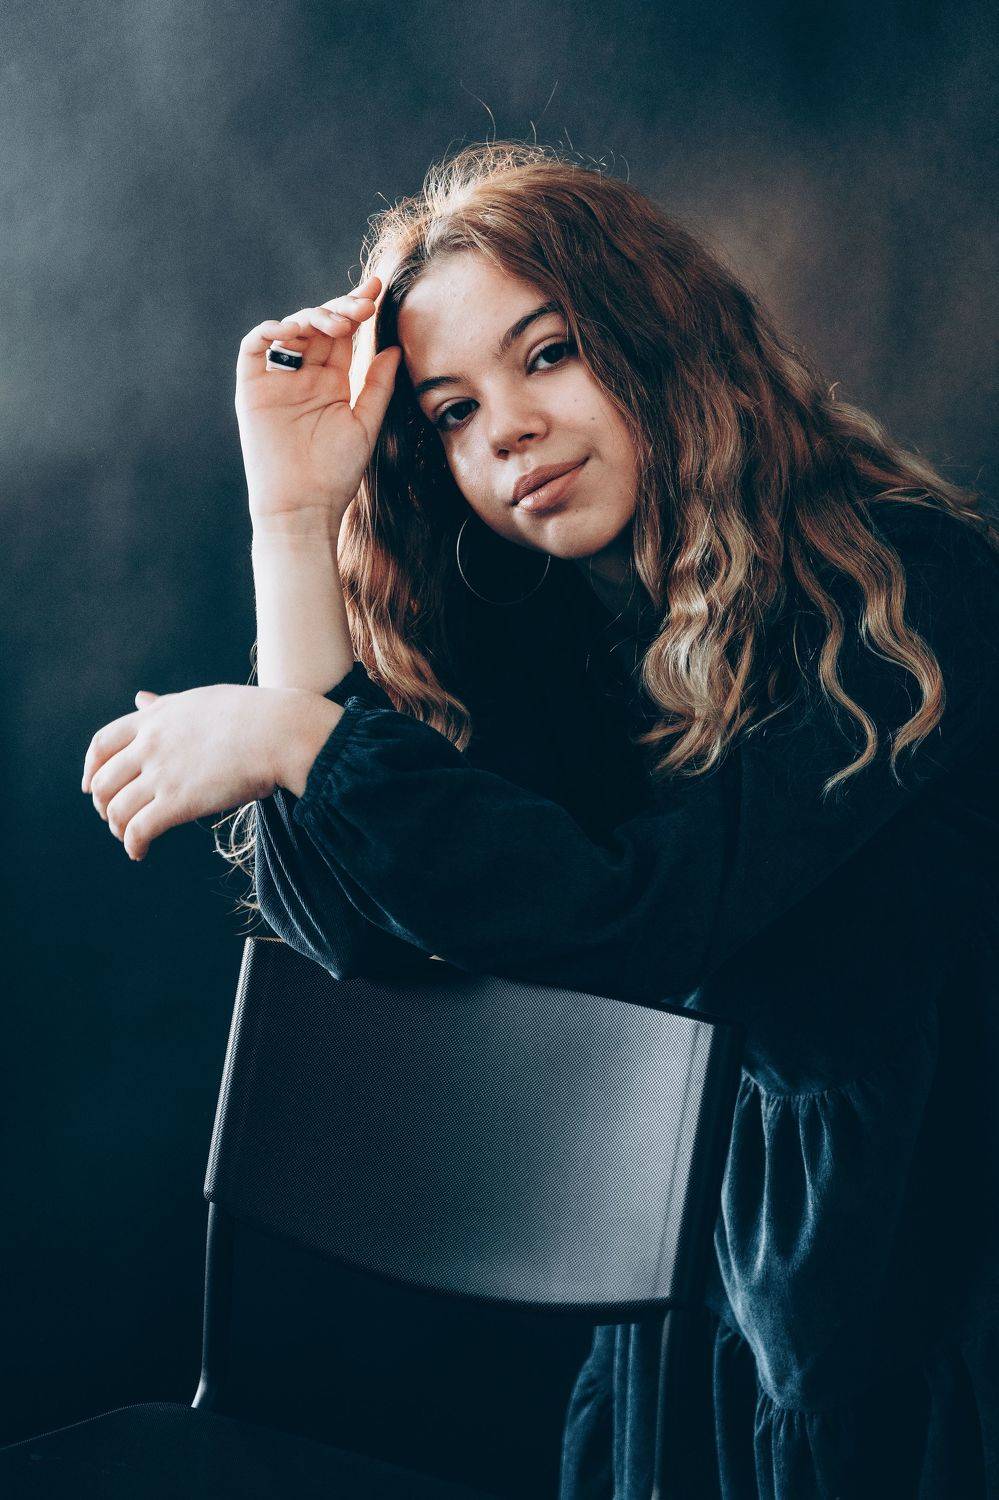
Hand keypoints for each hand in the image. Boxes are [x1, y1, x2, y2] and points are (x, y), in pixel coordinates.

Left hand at [81, 684, 308, 860]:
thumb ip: (164, 705)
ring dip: (117, 828)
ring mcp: (162, 773)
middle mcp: (150, 744)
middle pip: (104, 780)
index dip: (92, 768)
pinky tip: (139, 852)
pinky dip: (132, 844)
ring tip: (129, 838)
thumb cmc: (252, 715)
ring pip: (116, 808)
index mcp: (155, 718)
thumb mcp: (198, 700)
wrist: (279, 732)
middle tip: (112, 816)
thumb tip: (140, 699)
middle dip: (102, 803)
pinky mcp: (178, 802)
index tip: (91, 784)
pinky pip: (138, 829)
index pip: (102, 743)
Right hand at [235, 272, 402, 531]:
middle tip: (362, 307)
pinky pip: (255, 346)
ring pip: (289, 329)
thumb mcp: (365, 424)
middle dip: (340, 309)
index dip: (356, 308)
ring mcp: (277, 380)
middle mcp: (303, 376)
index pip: (343, 335)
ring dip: (312, 317)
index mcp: (332, 382)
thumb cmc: (336, 474)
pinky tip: (295, 330)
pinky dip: (272, 331)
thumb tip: (393, 346)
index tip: (377, 289)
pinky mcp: (252, 388)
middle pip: (318, 326)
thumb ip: (377, 385)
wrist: (304, 507)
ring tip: (338, 323)